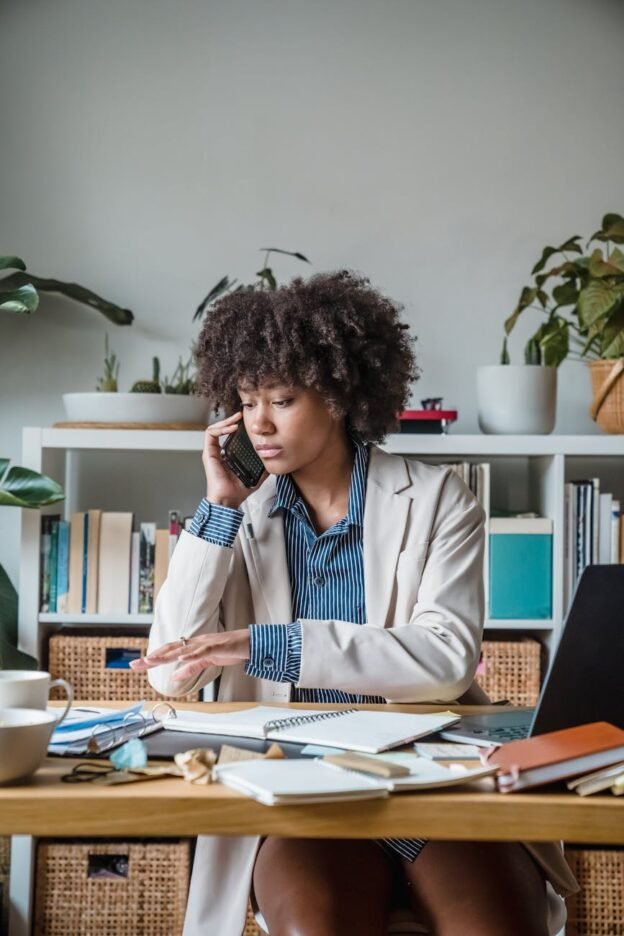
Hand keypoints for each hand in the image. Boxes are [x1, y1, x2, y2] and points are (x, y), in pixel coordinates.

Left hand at [129, 630, 250, 682]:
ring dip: (166, 655)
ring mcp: (205, 643)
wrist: (250, 643)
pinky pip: (202, 651)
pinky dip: (191, 655)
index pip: (169, 651)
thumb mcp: (207, 662)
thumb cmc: (229, 650)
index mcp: (193, 646)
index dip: (153, 657)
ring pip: (182, 649)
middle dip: (152, 657)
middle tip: (135, 664)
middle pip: (170, 649)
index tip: (137, 664)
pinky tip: (181, 658)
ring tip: (151, 661)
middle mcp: (196, 642)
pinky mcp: (217, 647)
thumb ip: (191, 668)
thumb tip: (174, 677)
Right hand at [202, 412, 266, 508]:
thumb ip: (263, 465)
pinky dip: (220, 428)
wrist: (229, 500)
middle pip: (221, 430)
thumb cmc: (239, 490)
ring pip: (214, 429)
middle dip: (231, 420)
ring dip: (225, 422)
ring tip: (236, 419)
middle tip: (241, 415)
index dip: (236, 426)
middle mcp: (219, 452)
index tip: (247, 422)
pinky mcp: (209, 453)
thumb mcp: (257, 474)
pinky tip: (231, 428)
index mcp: (228, 456)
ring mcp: (212, 452)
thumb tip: (274, 458)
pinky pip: (210, 434)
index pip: (229, 436)